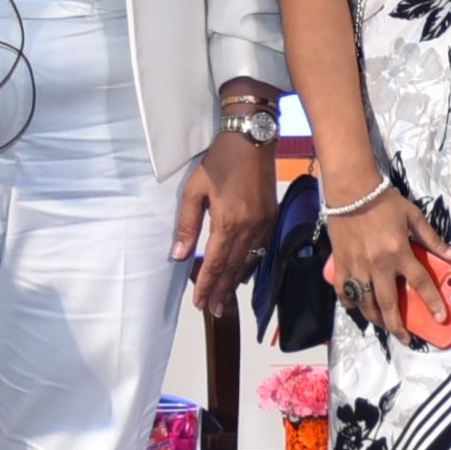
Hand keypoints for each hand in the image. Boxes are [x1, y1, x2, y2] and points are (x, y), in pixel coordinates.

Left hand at [170, 132, 276, 317]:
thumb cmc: (219, 161)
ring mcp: (264, 224)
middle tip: (212, 310)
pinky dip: (249, 265)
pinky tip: (241, 274)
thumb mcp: (193, 190)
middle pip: (234, 268)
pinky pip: (260, 249)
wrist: (252, 139)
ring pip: (249, 261)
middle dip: (221, 290)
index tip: (199, 302)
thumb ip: (186, 225)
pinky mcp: (271, 217)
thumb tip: (179, 256)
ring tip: (224, 299)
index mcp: (228, 222)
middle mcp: (249, 228)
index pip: (216, 263)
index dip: (207, 285)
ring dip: (235, 282)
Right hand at [320, 177, 450, 339]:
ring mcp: (357, 267)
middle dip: (398, 326)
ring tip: (384, 325)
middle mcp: (378, 265)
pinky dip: (351, 303)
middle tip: (405, 338)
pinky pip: (344, 292)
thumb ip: (432, 239)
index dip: (433, 303)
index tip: (440, 318)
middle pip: (389, 304)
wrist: (352, 191)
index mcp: (399, 253)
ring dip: (376, 318)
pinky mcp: (341, 265)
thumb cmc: (385, 202)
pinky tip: (358, 307)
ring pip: (366, 303)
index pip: (420, 283)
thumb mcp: (413, 217)